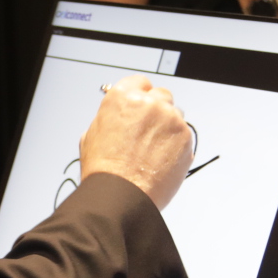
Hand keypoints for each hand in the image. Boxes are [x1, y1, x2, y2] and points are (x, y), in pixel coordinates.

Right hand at [79, 75, 194, 209]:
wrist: (121, 195)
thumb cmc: (104, 170)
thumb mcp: (91, 134)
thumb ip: (110, 117)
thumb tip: (117, 118)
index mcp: (123, 97)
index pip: (140, 82)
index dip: (140, 96)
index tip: (141, 105)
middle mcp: (149, 103)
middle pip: (161, 96)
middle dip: (156, 110)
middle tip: (147, 132)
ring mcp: (170, 119)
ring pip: (175, 115)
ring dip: (167, 128)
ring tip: (152, 151)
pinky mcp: (185, 137)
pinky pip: (184, 135)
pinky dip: (176, 145)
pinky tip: (161, 160)